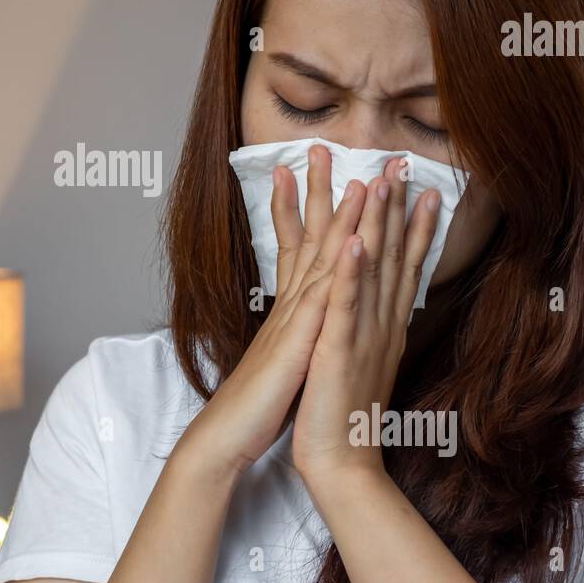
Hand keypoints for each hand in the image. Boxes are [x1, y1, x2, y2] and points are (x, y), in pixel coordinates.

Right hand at [180, 145, 368, 476]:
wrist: (227, 435)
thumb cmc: (256, 401)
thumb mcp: (282, 356)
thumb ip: (294, 328)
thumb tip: (307, 312)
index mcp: (291, 309)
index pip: (302, 247)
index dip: (311, 208)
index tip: (318, 172)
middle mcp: (292, 305)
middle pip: (308, 237)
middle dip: (318, 190)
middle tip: (323, 146)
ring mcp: (294, 320)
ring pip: (320, 259)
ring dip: (338, 215)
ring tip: (356, 176)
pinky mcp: (298, 343)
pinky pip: (323, 300)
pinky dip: (338, 268)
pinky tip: (352, 241)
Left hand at [291, 155, 440, 486]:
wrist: (340, 461)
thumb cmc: (344, 412)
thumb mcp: (363, 360)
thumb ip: (373, 329)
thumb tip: (384, 307)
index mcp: (384, 325)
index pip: (403, 266)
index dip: (414, 225)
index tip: (424, 187)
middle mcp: (381, 324)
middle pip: (393, 257)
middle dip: (397, 207)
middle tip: (401, 162)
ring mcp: (362, 334)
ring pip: (372, 270)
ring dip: (377, 223)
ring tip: (380, 179)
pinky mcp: (339, 349)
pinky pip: (346, 304)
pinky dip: (351, 270)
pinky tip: (355, 238)